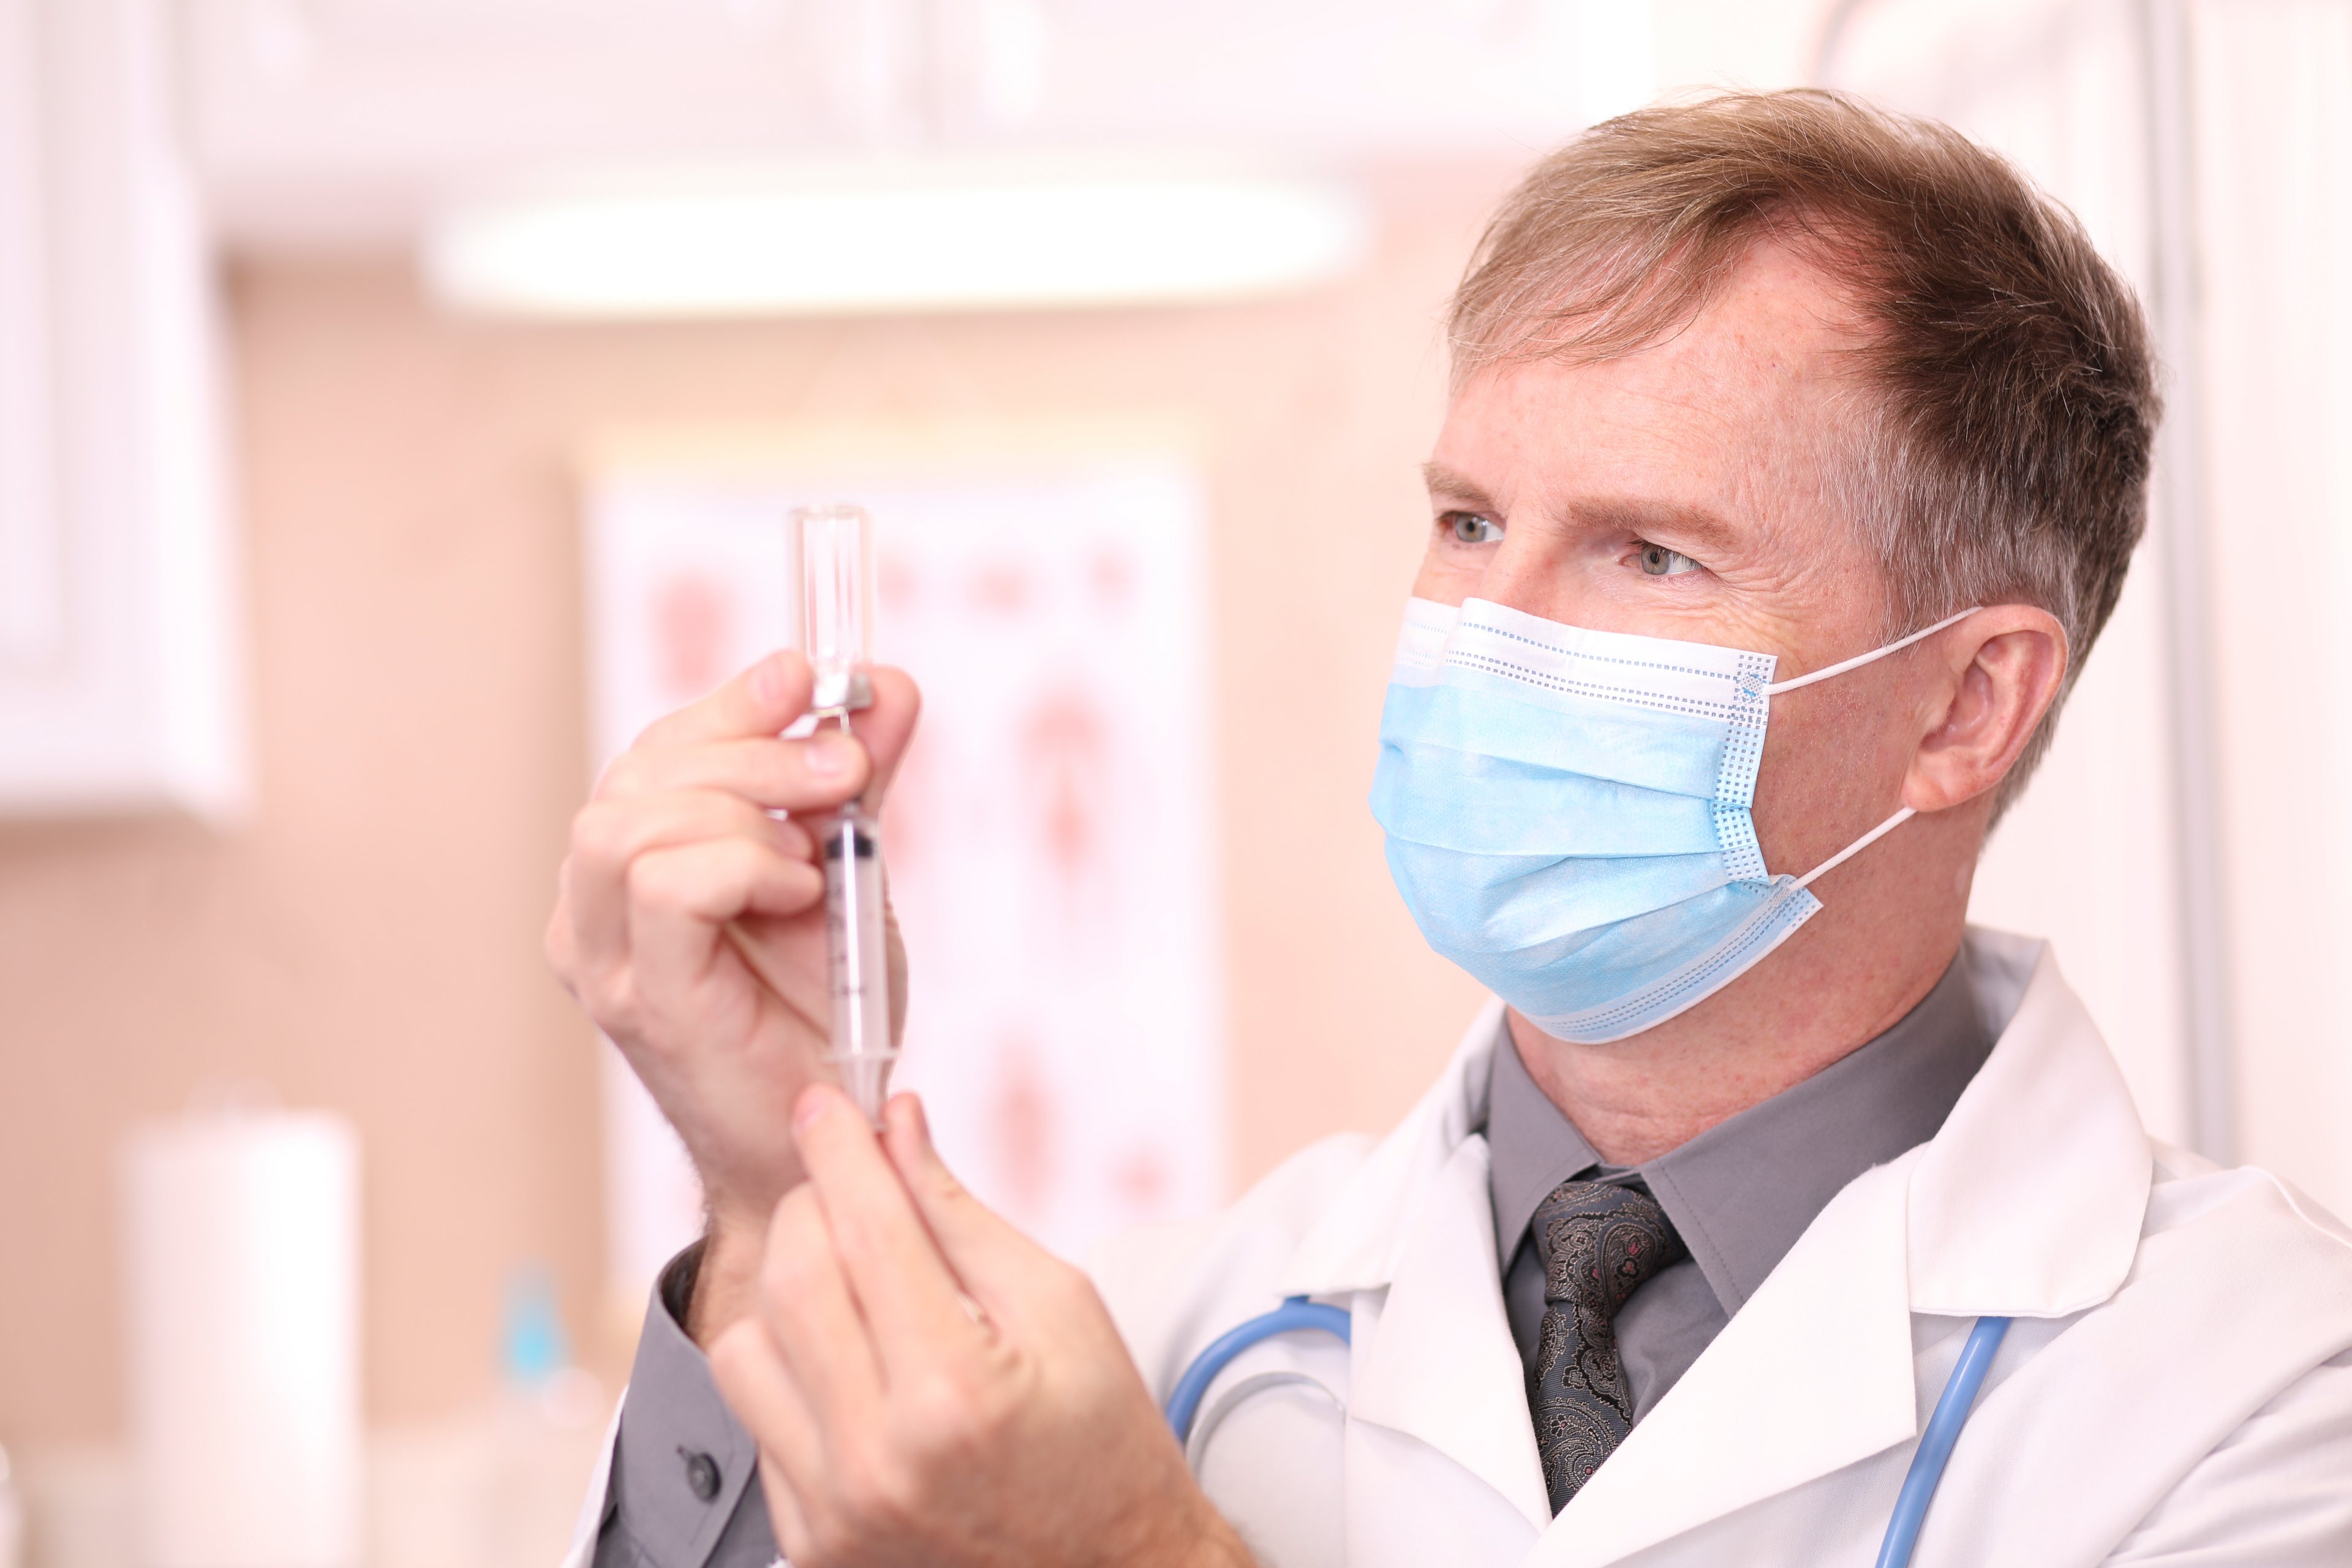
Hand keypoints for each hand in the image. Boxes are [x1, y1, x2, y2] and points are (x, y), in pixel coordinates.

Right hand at [544, 651, 919, 1337]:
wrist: (831, 1138)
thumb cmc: (826, 1018)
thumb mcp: (851, 876)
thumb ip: (857, 786)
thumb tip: (888, 688)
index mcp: (630, 870)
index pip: (653, 753)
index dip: (729, 703)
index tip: (810, 678)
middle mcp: (594, 912)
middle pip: (635, 775)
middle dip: (751, 747)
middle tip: (846, 769)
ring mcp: (607, 961)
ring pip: (628, 823)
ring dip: (741, 806)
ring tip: (816, 849)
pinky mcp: (645, 1001)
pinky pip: (664, 886)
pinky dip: (741, 864)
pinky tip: (797, 890)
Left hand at [710, 1088, 1255, 1567]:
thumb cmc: (1102, 1441)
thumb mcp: (1060, 1305)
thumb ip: (960, 1214)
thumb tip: (898, 1128)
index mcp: (953, 1393)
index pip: (864, 1232)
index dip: (839, 1150)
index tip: (825, 1105)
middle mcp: (878, 1461)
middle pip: (790, 1279)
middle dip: (811, 1205)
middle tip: (849, 1183)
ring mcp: (833, 1512)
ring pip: (745, 1347)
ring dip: (790, 1291)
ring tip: (853, 1284)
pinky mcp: (810, 1542)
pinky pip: (757, 1418)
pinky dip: (794, 1368)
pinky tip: (856, 1363)